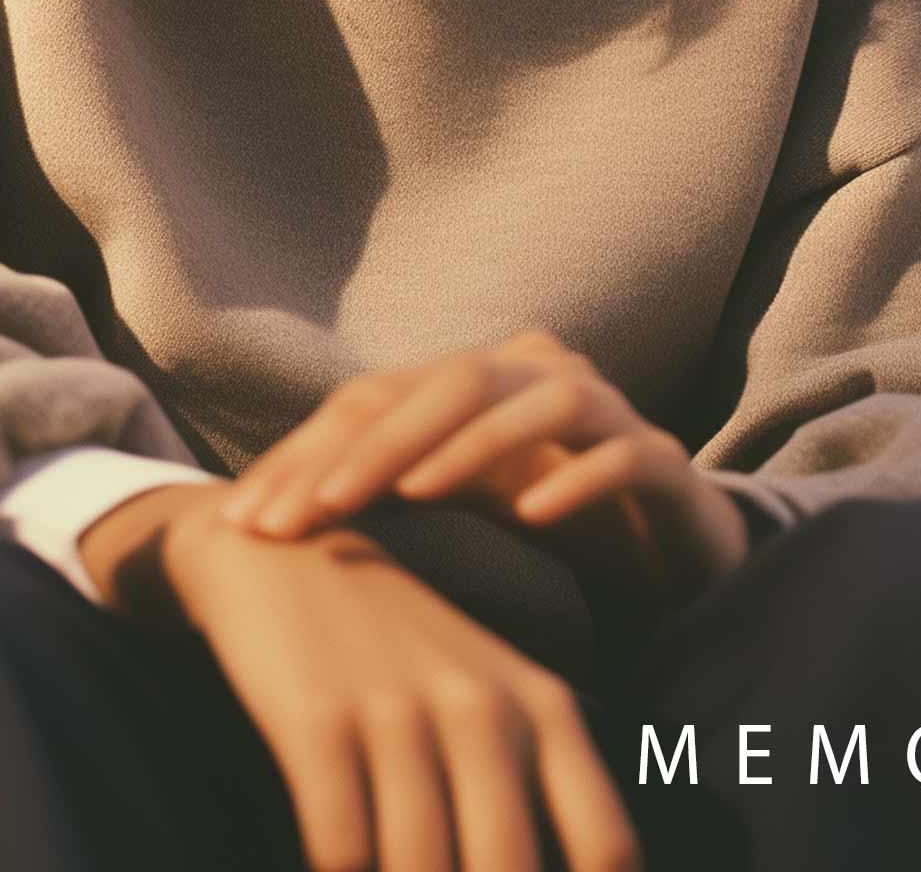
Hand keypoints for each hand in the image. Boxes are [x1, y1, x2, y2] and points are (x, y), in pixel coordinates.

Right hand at [162, 499, 644, 871]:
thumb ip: (535, 792)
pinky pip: (340, 852)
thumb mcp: (489, 697)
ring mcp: (398, 711)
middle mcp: (481, 707)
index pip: (607, 846)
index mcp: (542, 706)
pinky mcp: (318, 721)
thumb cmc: (396, 654)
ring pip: (421, 870)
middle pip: (508, 871)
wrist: (280, 560)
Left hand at [218, 330, 749, 629]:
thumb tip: (266, 509)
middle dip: (370, 447)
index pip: (381, 396)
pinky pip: (621, 454)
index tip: (248, 519)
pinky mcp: (664, 460)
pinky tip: (534, 516)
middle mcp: (539, 373)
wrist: (672, 546)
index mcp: (479, 379)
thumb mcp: (459, 497)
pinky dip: (578, 480)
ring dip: (469, 444)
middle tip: (306, 512)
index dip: (309, 450)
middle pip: (450, 384)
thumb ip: (388, 483)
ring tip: (409, 494)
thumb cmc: (549, 513)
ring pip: (540, 400)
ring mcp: (608, 409)